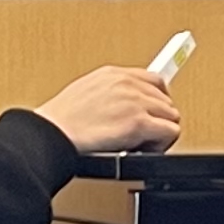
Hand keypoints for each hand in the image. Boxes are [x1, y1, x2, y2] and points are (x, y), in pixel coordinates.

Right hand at [41, 67, 181, 156]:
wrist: (52, 134)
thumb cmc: (60, 122)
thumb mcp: (85, 93)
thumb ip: (109, 94)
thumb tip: (123, 105)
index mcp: (113, 74)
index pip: (154, 81)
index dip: (157, 100)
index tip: (157, 110)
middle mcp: (127, 84)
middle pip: (166, 100)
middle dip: (157, 119)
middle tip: (143, 135)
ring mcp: (134, 102)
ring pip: (171, 116)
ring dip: (160, 132)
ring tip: (140, 143)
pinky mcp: (138, 123)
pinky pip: (170, 132)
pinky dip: (161, 144)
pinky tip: (144, 149)